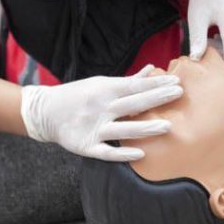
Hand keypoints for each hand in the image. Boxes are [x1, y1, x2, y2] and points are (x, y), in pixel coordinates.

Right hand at [20, 65, 182, 161]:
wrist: (44, 112)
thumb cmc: (78, 96)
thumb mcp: (101, 83)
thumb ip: (128, 81)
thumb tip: (151, 69)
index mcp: (105, 89)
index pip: (135, 85)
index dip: (156, 84)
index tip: (176, 82)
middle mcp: (101, 107)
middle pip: (132, 103)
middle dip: (156, 98)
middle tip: (179, 94)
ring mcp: (93, 127)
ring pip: (123, 129)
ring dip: (145, 128)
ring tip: (167, 126)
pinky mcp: (86, 146)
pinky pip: (106, 151)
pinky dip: (122, 153)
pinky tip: (140, 154)